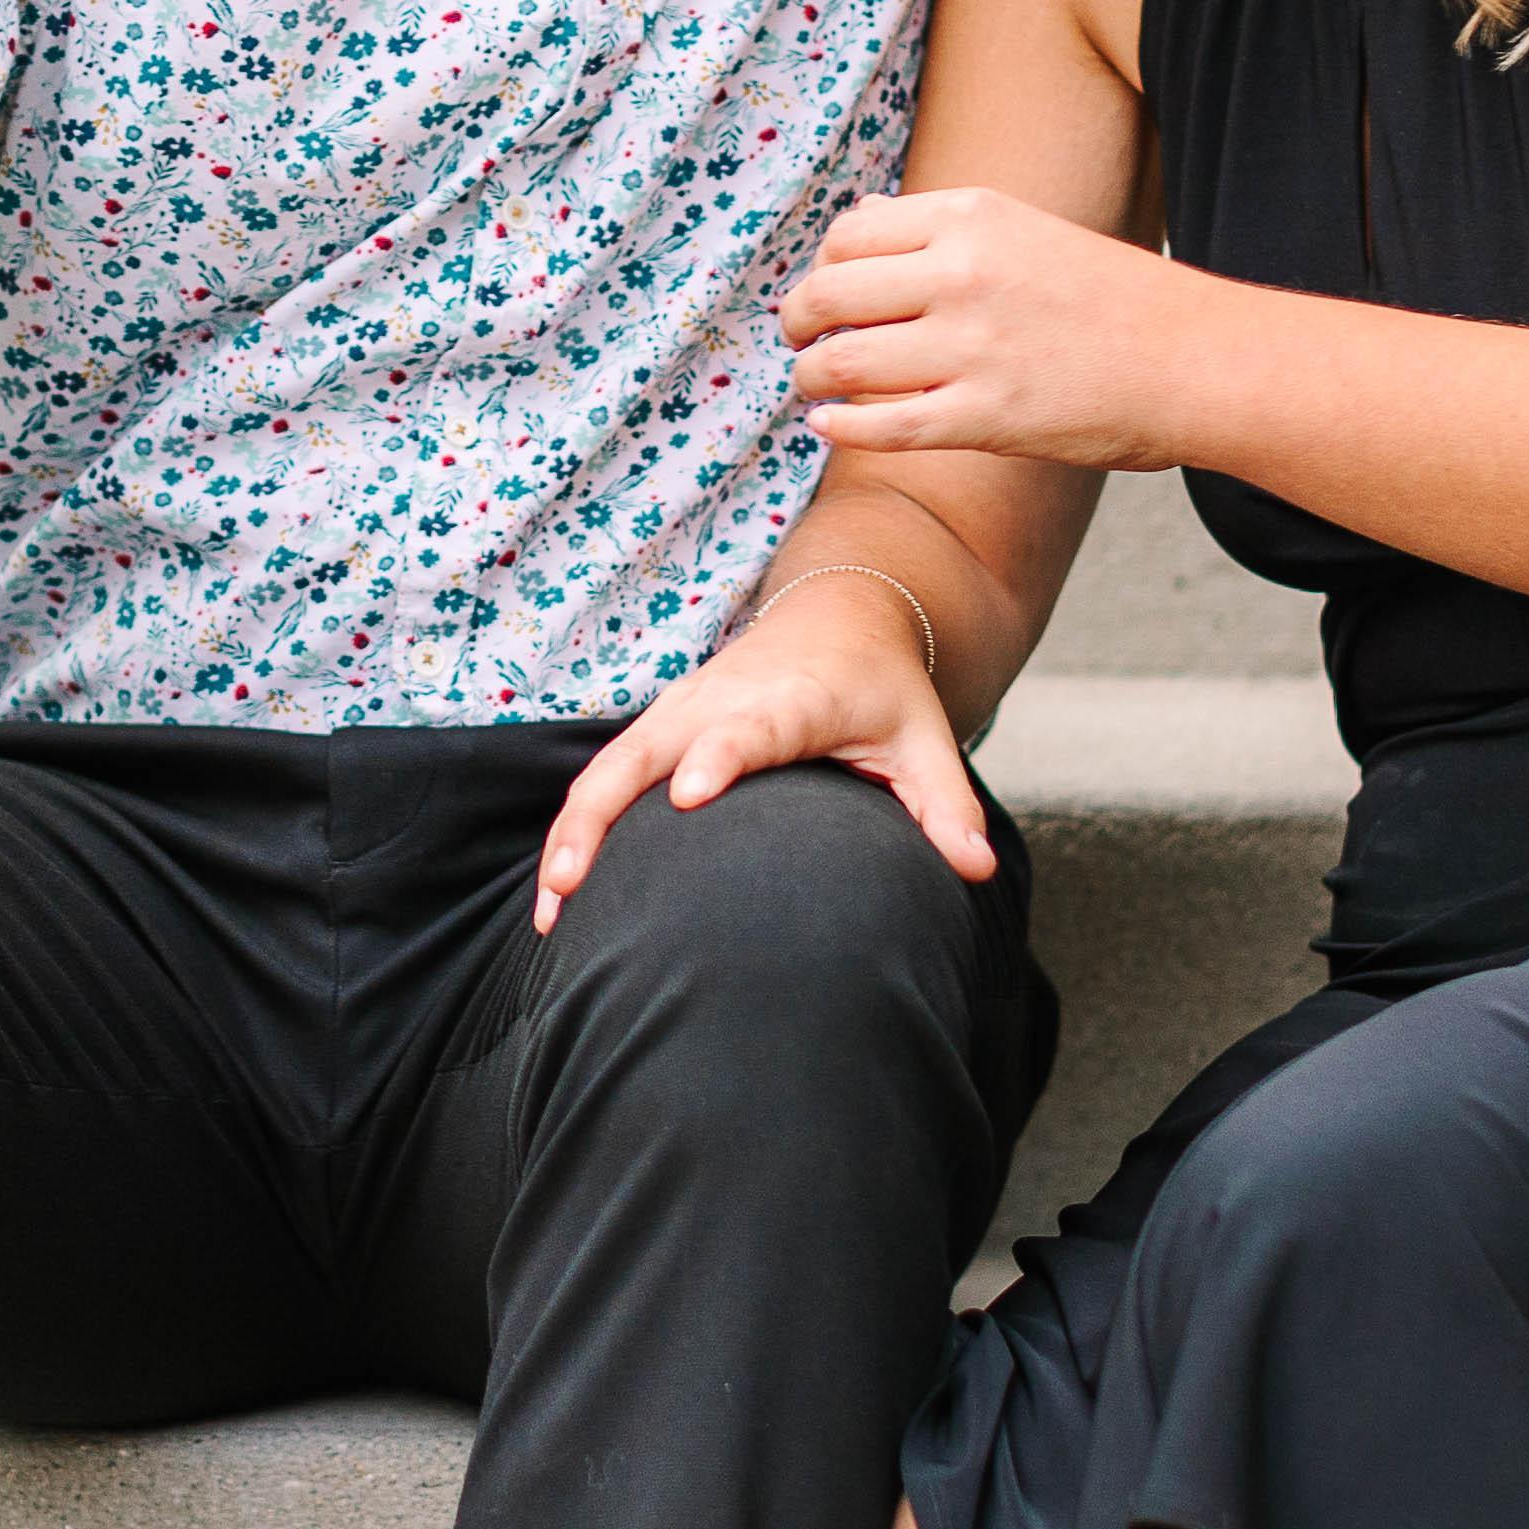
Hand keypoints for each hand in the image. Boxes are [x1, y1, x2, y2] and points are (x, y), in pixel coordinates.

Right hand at [536, 572, 992, 923]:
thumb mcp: (925, 742)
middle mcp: (722, 700)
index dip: (718, 758)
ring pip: (606, 769)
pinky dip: (576, 829)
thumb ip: (946, 809)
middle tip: (570, 890)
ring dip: (572, 835)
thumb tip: (978, 872)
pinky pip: (604, 776)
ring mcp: (680, 710)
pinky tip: (561, 895)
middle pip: (643, 753)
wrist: (840, 615)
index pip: (747, 729)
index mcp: (791, 701)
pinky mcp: (659, 726)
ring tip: (551, 913)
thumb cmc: (884, 689)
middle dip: (600, 818)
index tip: (688, 794)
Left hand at [777, 189, 1194, 469]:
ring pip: (841, 362)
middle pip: (827, 294)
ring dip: (811, 379)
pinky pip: (880, 425)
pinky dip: (840, 426)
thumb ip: (939, 228)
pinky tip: (829, 426)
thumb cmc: (1110, 298)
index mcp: (971, 217)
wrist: (1194, 360)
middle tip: (798, 342)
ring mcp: (972, 347)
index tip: (826, 296)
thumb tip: (857, 221)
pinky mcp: (985, 417)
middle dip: (796, 323)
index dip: (823, 269)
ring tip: (816, 388)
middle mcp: (963, 273)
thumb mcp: (1024, 230)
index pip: (848, 235)